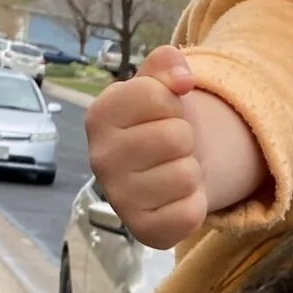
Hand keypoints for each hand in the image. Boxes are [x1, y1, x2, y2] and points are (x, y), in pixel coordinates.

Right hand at [84, 45, 208, 247]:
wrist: (163, 167)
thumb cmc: (158, 121)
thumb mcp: (158, 83)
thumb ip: (167, 62)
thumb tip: (182, 77)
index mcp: (99, 115)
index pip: (157, 95)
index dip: (173, 101)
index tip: (163, 112)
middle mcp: (100, 158)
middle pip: (177, 136)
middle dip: (185, 138)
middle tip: (171, 146)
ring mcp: (119, 198)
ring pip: (187, 175)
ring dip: (191, 171)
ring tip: (172, 170)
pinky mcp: (142, 230)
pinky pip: (190, 213)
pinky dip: (193, 204)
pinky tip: (175, 198)